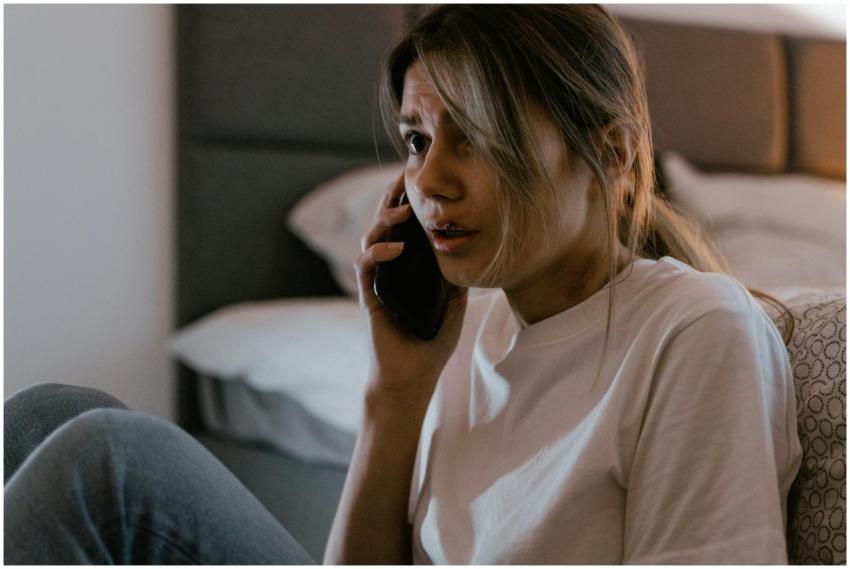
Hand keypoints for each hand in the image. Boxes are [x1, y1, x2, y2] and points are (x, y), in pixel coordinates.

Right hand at [354, 174, 467, 398]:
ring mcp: (376, 281)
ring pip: (371, 238)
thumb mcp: (454, 305)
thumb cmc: (431, 344)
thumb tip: (472, 251)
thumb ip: (456, 279)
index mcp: (407, 269)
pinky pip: (366, 265)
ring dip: (385, 219)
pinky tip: (397, 246)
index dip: (408, 201)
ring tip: (404, 208)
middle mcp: (388, 270)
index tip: (419, 179)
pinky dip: (379, 251)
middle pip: (383, 223)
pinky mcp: (367, 296)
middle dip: (392, 197)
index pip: (404, 227)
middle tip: (404, 175)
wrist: (411, 378)